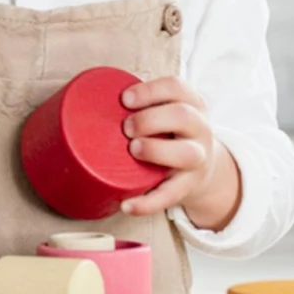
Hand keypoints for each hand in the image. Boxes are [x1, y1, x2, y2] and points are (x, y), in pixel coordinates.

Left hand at [118, 76, 241, 229]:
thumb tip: (90, 102)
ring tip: (132, 151)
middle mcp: (200, 129)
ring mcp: (198, 159)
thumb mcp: (168, 112)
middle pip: (183, 116)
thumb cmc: (172, 133)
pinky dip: (147, 203)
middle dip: (150, 119)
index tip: (124, 99)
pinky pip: (170, 196)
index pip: (176, 88)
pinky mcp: (189, 186)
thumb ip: (143, 105)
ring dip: (155, 150)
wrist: (204, 168)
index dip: (150, 91)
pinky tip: (126, 205)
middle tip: (125, 127)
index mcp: (192, 104)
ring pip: (187, 154)